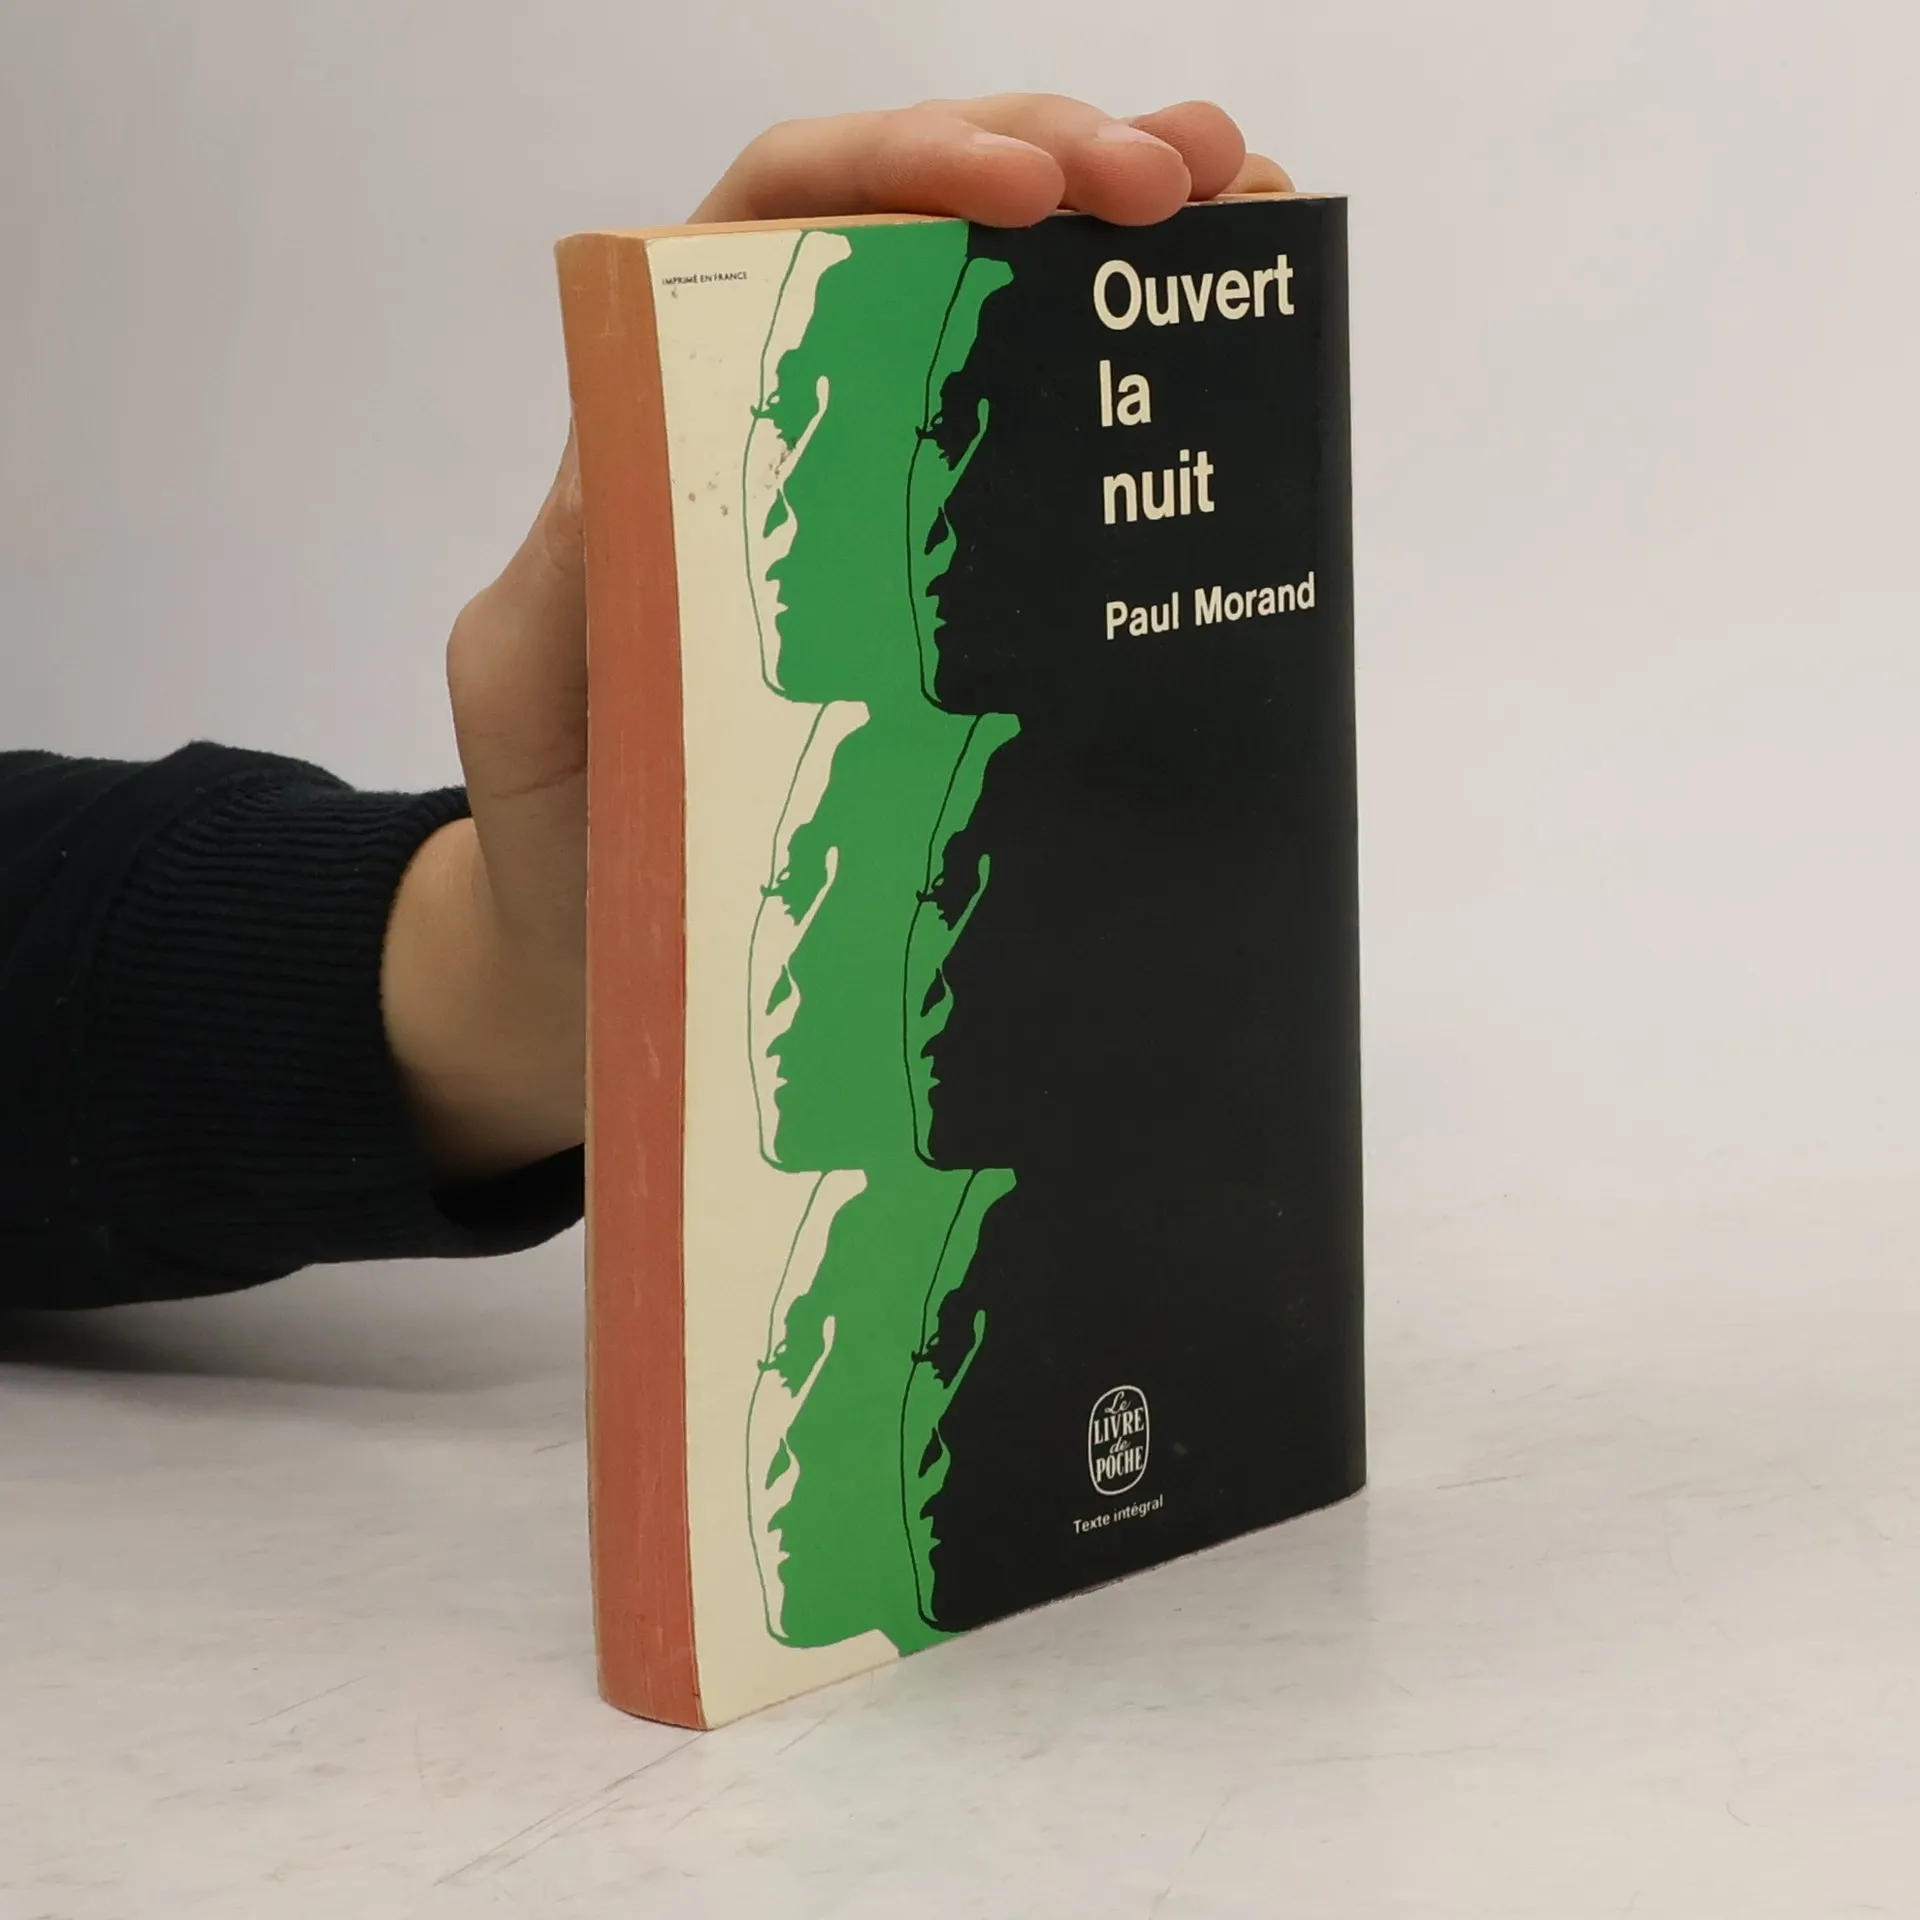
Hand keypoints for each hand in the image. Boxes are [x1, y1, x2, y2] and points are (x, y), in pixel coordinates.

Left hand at [382, 96, 1291, 1179]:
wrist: (611, 970)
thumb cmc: (561, 836)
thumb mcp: (536, 691)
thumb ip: (573, 568)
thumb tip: (656, 441)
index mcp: (676, 429)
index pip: (779, 222)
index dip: (900, 168)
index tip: (1020, 188)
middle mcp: (791, 438)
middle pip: (920, 231)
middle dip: (1053, 162)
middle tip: (1181, 179)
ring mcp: (886, 514)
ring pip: (1003, 316)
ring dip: (1121, 237)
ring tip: (1244, 200)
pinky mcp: (956, 608)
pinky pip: (1052, 465)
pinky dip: (1141, 380)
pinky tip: (1234, 332)